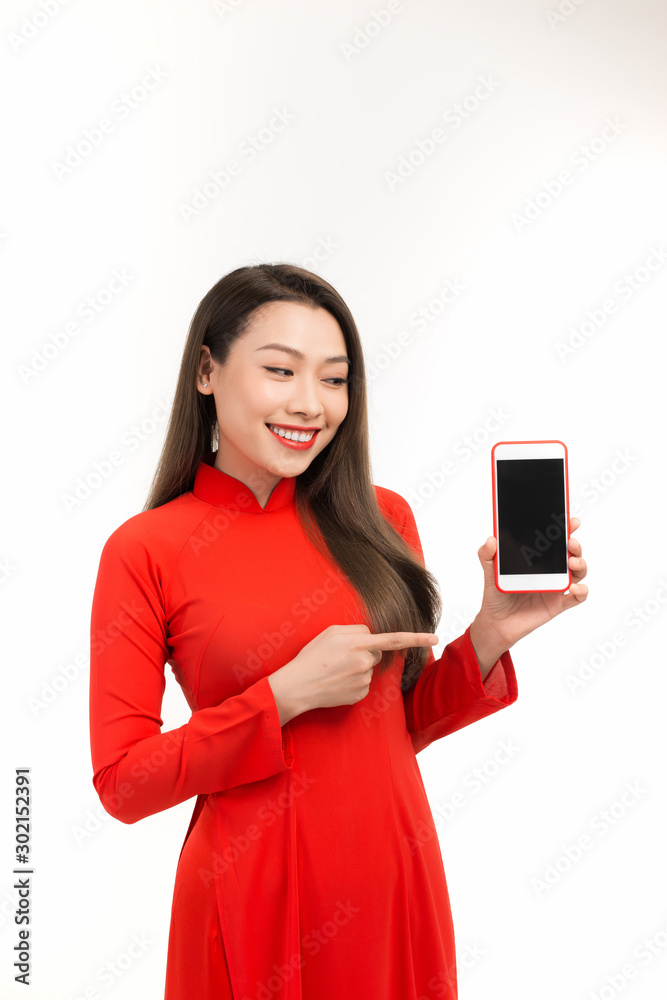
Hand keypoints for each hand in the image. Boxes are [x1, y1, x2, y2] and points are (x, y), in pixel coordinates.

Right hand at [269, 624, 438, 722]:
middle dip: (364, 652)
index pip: (394, 639)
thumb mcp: (329, 633)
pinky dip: (353, 683)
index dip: (416, 638)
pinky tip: (337, 683)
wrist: (297, 687)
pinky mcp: (359, 695)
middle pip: (376, 652)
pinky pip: (363, 684)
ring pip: (368, 669)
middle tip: (340, 657)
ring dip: (356, 668)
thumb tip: (370, 637)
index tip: (434, 636)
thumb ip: (354, 631)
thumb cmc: (310, 657)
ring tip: (334, 671)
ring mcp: (363, 680)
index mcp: (357, 643)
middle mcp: (364, 661)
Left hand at [469, 517, 587, 666]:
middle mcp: (550, 570)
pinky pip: (577, 597)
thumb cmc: (496, 595)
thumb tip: (491, 539)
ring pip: (578, 572)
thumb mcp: (489, 572)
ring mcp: (555, 586)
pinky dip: (582, 591)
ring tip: (573, 562)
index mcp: (536, 558)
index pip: (554, 540)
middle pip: (570, 554)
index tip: (571, 521)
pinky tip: (575, 587)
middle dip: (575, 545)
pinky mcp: (558, 604)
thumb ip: (487, 555)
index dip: (565, 529)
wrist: (496, 622)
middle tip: (570, 542)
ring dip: (581, 564)